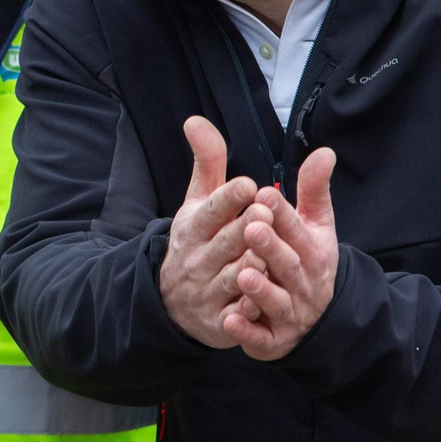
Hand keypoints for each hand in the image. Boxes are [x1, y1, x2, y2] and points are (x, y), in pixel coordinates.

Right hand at [159, 117, 274, 348]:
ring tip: (268, 257)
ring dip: (251, 268)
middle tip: (266, 212)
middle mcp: (199, 259)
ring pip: (234, 278)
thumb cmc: (196, 241)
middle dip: (246, 228)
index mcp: (194, 227)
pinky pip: (237, 316)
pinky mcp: (219, 321)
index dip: (229, 198)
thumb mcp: (196, 203)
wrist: (172, 303)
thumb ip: (207, 163)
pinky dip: (248, 311)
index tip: (249, 184)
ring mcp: (208, 292)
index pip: (211, 209)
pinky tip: (263, 302)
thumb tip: (195, 120)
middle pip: (227, 242)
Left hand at [221, 148, 341, 361]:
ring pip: (276, 301)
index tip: (263, 196)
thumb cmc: (307, 260)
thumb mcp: (316, 226)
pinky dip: (247, 331)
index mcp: (312, 250)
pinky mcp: (274, 340)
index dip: (282, 214)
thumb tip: (325, 151)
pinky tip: (230, 320)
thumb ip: (313, 189)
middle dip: (271, 247)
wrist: (316, 320)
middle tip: (251, 229)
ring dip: (261, 290)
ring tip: (244, 274)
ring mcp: (290, 313)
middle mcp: (304, 282)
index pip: (297, 229)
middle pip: (287, 264)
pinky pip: (262, 338)